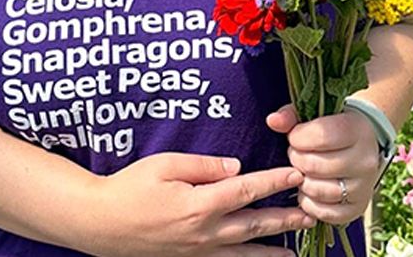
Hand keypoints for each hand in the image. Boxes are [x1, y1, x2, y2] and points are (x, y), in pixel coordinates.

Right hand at [90, 151, 315, 256]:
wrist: (102, 224)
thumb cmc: (130, 188)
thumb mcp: (164, 165)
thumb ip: (203, 165)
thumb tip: (235, 167)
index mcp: (198, 205)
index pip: (245, 190)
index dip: (272, 182)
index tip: (294, 174)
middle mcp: (204, 233)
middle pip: (254, 224)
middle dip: (285, 218)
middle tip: (310, 211)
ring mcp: (198, 251)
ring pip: (245, 250)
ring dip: (274, 246)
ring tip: (297, 245)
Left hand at [266, 105, 381, 225]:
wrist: (360, 145)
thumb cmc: (332, 127)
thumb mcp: (315, 114)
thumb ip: (292, 115)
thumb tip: (273, 121)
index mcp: (357, 131)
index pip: (322, 136)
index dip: (298, 137)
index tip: (294, 137)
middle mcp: (365, 160)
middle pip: (316, 165)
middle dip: (297, 159)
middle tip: (296, 155)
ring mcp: (363, 187)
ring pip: (319, 191)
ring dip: (302, 182)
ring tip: (303, 171)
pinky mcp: (357, 208)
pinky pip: (325, 213)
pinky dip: (310, 203)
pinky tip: (308, 189)